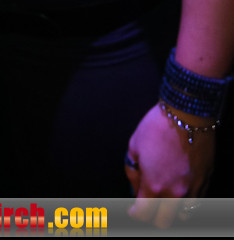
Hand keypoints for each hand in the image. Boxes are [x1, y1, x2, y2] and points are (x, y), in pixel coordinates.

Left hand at [124, 103, 213, 228]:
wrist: (186, 114)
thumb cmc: (157, 127)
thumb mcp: (134, 145)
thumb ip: (132, 170)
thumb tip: (134, 185)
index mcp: (154, 185)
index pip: (143, 214)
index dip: (135, 213)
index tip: (133, 209)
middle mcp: (174, 193)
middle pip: (163, 221)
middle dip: (152, 216)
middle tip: (148, 204)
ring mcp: (192, 190)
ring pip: (181, 215)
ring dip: (171, 210)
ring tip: (165, 197)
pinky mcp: (204, 182)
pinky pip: (195, 202)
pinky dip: (187, 201)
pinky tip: (180, 188)